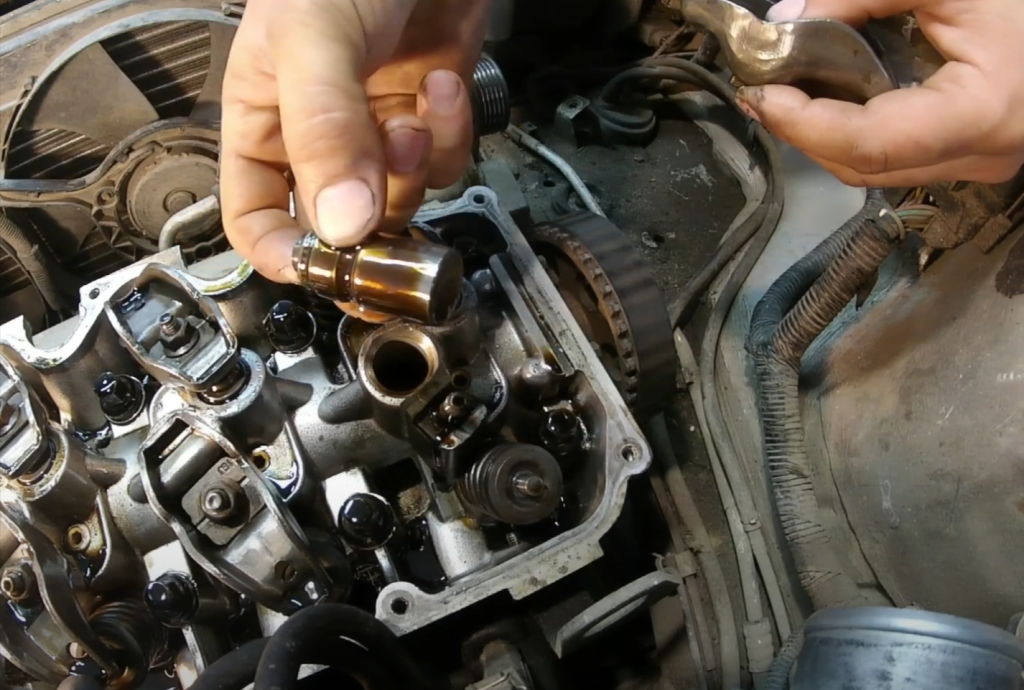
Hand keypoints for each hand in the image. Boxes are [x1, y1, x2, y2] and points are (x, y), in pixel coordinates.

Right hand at [220, 0, 487, 291]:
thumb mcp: (314, 40)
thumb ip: (324, 133)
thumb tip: (343, 227)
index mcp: (264, 119)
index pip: (256, 217)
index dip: (287, 254)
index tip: (328, 269)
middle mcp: (321, 134)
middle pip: (340, 225)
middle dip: (373, 219)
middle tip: (391, 201)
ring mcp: (378, 125)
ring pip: (401, 199)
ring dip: (416, 169)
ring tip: (415, 114)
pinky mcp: (429, 112)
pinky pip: (444, 159)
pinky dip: (451, 133)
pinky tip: (443, 81)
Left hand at [736, 0, 1023, 186]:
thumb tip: (785, 20)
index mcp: (982, 114)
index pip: (869, 143)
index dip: (804, 123)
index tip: (762, 90)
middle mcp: (981, 156)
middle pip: (862, 165)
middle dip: (804, 131)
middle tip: (764, 86)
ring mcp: (980, 163)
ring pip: (875, 171)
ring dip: (825, 134)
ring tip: (789, 89)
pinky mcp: (974, 155)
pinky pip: (896, 158)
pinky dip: (855, 131)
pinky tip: (832, 97)